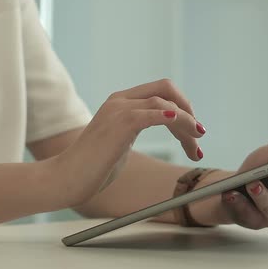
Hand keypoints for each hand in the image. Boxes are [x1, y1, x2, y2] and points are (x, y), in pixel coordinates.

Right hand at [49, 79, 204, 205]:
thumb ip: (139, 128)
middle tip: (199, 135)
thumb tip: (167, 126)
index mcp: (121, 102)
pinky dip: (175, 118)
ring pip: (165, 104)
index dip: (182, 107)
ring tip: (195, 147)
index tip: (193, 132)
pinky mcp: (121, 123)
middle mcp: (120, 100)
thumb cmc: (94, 166)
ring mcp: (119, 110)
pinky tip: (187, 128)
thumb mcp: (121, 141)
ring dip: (187, 124)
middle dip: (189, 110)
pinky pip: (155, 113)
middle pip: (166, 89)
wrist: (68, 178)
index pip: (161, 91)